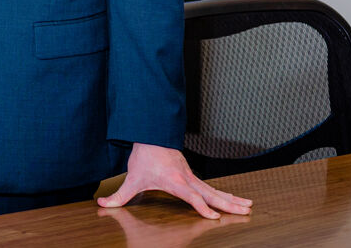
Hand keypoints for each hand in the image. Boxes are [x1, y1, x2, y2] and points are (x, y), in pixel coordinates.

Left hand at [97, 143, 252, 219]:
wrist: (149, 134)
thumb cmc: (143, 157)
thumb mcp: (131, 178)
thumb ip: (119, 195)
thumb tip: (101, 204)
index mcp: (175, 181)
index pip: (191, 196)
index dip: (201, 207)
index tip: (213, 217)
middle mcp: (187, 178)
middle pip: (210, 193)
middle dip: (228, 203)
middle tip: (246, 211)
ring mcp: (191, 176)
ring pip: (214, 190)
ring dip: (231, 198)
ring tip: (249, 206)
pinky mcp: (192, 175)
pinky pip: (211, 187)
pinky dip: (224, 193)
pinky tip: (234, 199)